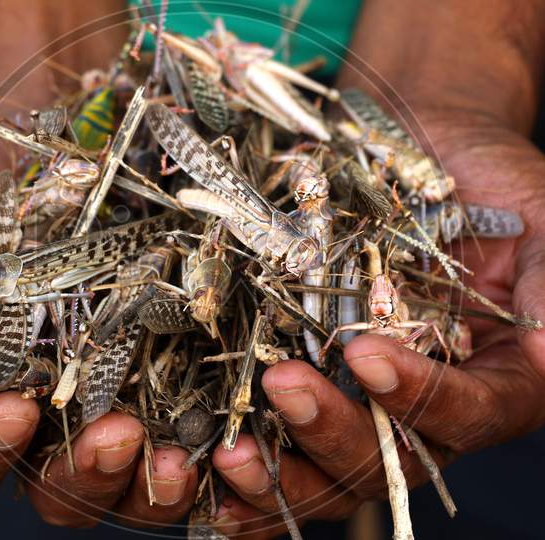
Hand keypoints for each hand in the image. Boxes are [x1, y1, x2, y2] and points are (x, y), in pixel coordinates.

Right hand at [0, 145, 203, 527]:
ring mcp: (123, 394)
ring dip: (146, 483)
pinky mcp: (184, 375)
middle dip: (77, 475)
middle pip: (55, 484)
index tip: (8, 408)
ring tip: (173, 456)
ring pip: (128, 479)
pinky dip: (205, 454)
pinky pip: (194, 435)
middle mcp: (56, 404)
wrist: (75, 129)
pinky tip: (220, 440)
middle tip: (108, 435)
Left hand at [208, 118, 544, 537]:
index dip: (422, 398)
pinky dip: (251, 462)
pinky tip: (208, 468)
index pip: (467, 415)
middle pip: (389, 458)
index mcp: (493, 381)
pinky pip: (280, 436)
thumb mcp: (543, 226)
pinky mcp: (308, 377)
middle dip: (335, 433)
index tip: (370, 355)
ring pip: (327, 464)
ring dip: (279, 472)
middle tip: (284, 387)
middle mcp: (425, 404)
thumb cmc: (487, 182)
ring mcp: (362, 398)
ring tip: (229, 456)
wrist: (416, 154)